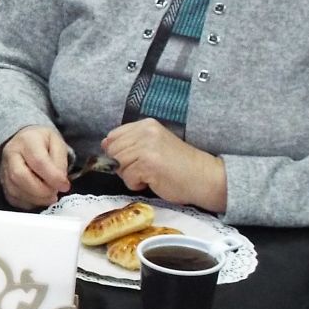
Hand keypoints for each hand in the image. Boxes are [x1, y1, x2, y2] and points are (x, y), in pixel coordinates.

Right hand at [0, 124, 71, 209]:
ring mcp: (3, 169)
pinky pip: (13, 198)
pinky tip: (39, 198)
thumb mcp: (57, 143)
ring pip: (15, 190)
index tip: (65, 186)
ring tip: (50, 196)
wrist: (25, 140)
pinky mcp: (3, 183)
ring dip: (36, 199)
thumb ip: (60, 162)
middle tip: (55, 193)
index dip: (52, 177)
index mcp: (27, 140)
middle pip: (20, 176)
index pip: (38, 161)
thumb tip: (60, 183)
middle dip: (41, 190)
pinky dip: (28, 202)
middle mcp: (11, 154)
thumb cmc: (43, 142)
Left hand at [101, 119, 226, 212]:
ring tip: (149, 174)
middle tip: (144, 169)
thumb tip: (104, 144)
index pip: (113, 136)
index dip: (117, 152)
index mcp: (146, 124)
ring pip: (117, 165)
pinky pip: (127, 177)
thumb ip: (130, 143)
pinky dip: (136, 184)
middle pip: (113, 151)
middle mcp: (145, 131)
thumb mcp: (153, 145)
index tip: (133, 160)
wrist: (204, 177)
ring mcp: (146, 146)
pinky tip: (153, 180)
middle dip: (123, 165)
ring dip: (130, 175)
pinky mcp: (148, 163)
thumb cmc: (178, 166)